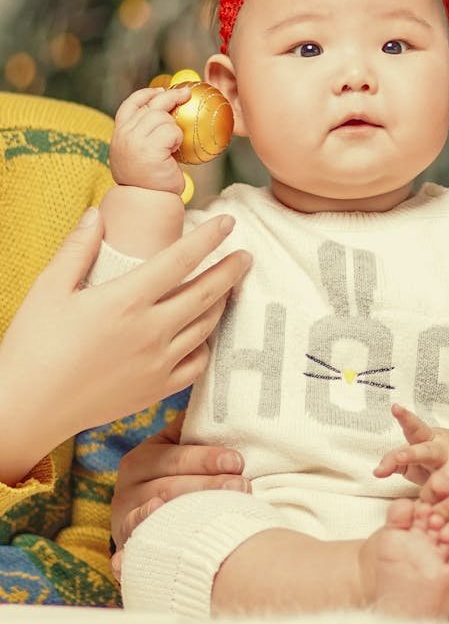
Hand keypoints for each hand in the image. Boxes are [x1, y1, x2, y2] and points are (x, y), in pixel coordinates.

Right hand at [0, 206, 250, 484]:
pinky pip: (196, 365)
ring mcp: (157, 363)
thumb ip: (77, 248)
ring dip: (222, 304)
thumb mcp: (48, 288)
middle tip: (247, 256)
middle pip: (206, 293)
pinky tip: (203, 335)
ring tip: (228, 289)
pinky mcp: (156, 390)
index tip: (228, 223)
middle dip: (231, 271)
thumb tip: (96, 213)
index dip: (209, 238)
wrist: (27, 409)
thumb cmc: (32, 346)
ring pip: (206, 327)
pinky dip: (206, 345)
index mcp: (125, 300)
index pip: (181, 259)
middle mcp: (150, 331)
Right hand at [110, 85, 189, 192]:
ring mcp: (135, 141)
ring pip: (162, 117)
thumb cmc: (150, 179)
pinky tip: (174, 151)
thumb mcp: (140, 152)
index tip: (160, 90)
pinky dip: (177, 139)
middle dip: (171, 97)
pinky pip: (171, 131)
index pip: (129, 105)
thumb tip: (164, 111)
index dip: (146, 94)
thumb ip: (144, 133)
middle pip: (151, 106)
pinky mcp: (150, 148)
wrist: (148, 201)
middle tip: (186, 94)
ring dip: (174, 128)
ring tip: (172, 145)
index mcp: (119, 134)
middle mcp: (124, 135)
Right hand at [110, 412, 251, 570]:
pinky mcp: (127, 550)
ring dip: (194, 514)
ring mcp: (125, 521)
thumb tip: (221, 397)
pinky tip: (167, 537)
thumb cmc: (172, 481)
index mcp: (140, 460)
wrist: (145, 524)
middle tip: (242, 486)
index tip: (237, 461)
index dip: (206, 458)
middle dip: (210, 486)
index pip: (174, 457)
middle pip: (171, 488)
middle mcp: (127, 490)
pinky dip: (146, 543)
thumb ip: (191, 433)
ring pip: (159, 517)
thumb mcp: (174, 454)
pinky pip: (135, 549)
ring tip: (228, 511)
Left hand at [374, 404, 448, 507]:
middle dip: (414, 454)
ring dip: (443, 483)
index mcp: (430, 439)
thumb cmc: (436, 460)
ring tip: (437, 488)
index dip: (405, 418)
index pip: (415, 427)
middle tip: (401, 458)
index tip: (395, 408)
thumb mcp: (417, 455)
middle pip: (429, 451)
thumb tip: (376, 472)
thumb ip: (396, 462)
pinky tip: (445, 515)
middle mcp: (445, 452)